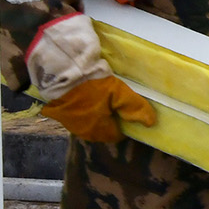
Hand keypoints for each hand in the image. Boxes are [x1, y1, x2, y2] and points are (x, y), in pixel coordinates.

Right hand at [38, 73, 157, 143]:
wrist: (58, 74)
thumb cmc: (91, 85)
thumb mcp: (118, 93)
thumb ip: (135, 108)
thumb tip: (151, 123)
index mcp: (99, 132)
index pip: (117, 135)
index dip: (124, 122)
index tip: (125, 109)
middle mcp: (84, 133)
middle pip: (102, 129)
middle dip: (109, 118)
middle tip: (113, 100)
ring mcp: (69, 124)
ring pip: (89, 122)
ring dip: (95, 113)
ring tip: (98, 96)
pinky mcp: (57, 113)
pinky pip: (75, 114)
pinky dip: (81, 108)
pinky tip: (83, 95)